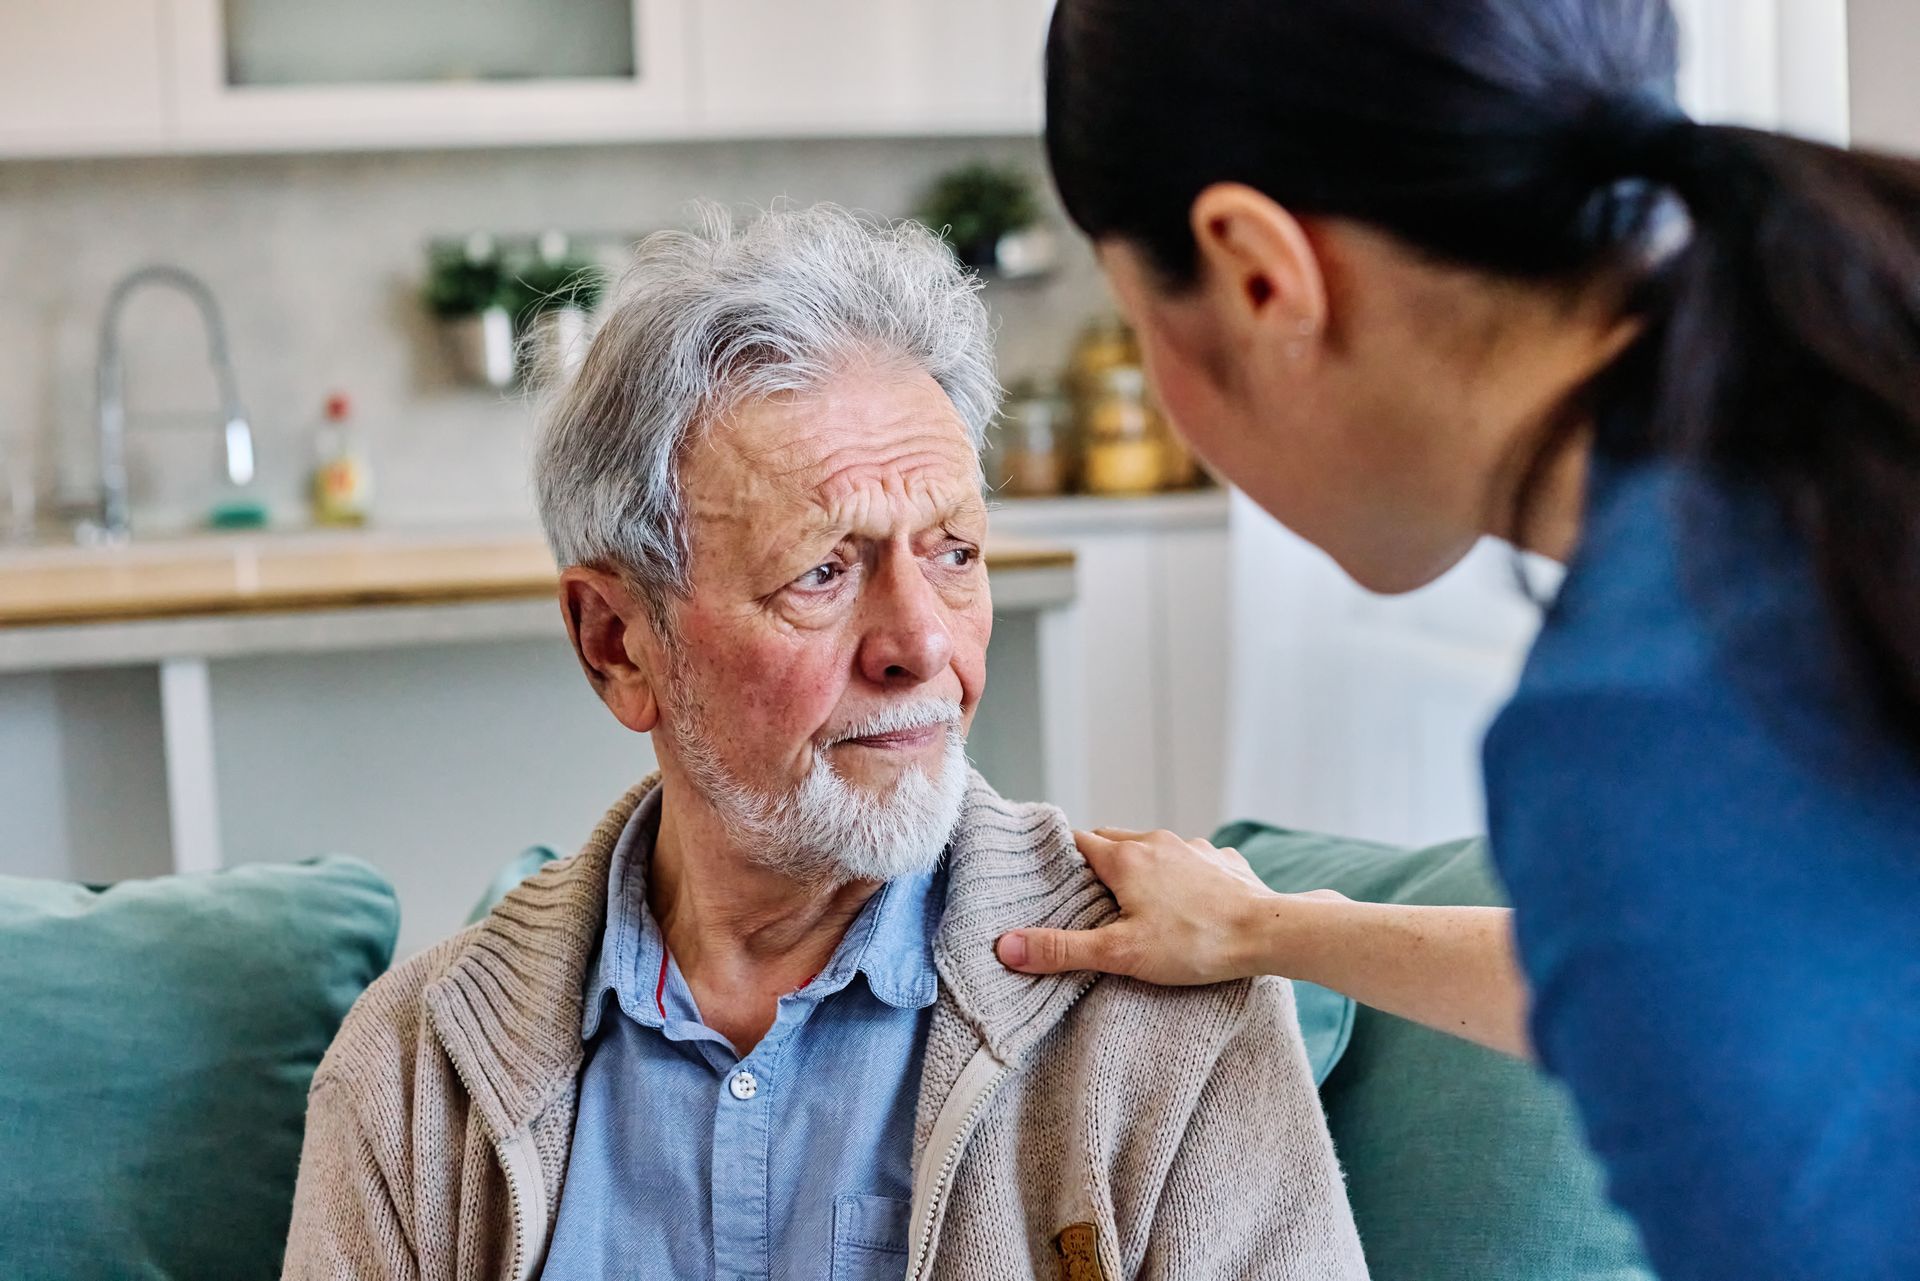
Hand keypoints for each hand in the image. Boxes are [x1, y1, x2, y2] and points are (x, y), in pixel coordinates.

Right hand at [994, 828, 1343, 984]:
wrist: (1271, 934)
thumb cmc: (1195, 944)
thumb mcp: (1120, 953)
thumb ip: (1061, 949)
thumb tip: (1005, 947)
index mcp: (1125, 857)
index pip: (1076, 841)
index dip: (1058, 856)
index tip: (1046, 872)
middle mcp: (1157, 842)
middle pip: (1113, 841)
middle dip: (1096, 862)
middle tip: (1084, 894)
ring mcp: (1194, 848)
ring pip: (1153, 849)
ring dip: (1139, 867)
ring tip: (1135, 901)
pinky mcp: (1224, 862)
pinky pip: (1192, 860)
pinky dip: (1181, 874)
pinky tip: (1188, 901)